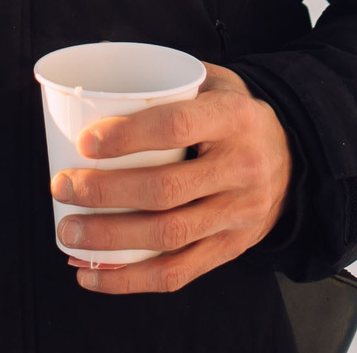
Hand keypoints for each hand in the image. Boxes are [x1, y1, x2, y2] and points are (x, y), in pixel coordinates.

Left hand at [51, 62, 291, 294]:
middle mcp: (242, 167)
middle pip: (166, 189)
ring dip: (110, 239)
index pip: (177, 126)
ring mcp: (239, 213)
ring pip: (169, 235)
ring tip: (67, 234)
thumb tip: (95, 76)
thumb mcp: (215, 84)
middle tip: (61, 187)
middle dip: (105, 192)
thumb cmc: (233, 116)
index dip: (127, 135)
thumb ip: (168, 81)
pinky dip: (129, 279)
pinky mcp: (232, 248)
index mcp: (235, 118)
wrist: (295, 159)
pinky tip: (92, 274)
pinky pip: (178, 273)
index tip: (85, 142)